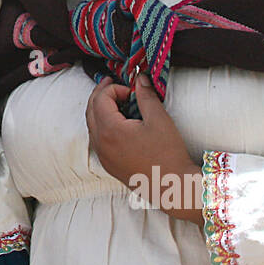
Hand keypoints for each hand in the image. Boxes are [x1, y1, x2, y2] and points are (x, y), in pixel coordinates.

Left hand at [86, 74, 202, 224]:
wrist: (172, 186)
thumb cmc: (168, 153)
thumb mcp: (159, 119)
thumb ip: (146, 95)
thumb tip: (140, 78)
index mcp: (110, 130)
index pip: (100, 99)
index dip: (114, 89)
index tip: (132, 91)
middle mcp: (100, 143)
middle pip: (90, 110)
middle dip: (101, 94)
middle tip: (112, 84)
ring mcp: (102, 156)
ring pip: (91, 125)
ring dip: (99, 109)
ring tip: (115, 101)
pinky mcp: (108, 165)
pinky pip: (97, 139)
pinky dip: (102, 125)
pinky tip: (116, 122)